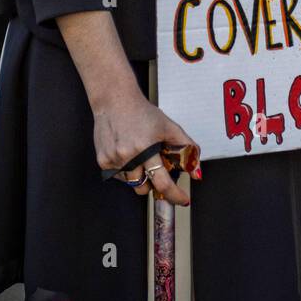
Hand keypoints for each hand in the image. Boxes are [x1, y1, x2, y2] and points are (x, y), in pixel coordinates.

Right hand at [93, 90, 195, 205]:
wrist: (115, 100)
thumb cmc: (143, 113)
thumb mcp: (169, 127)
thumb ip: (187, 148)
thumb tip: (197, 173)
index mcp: (147, 148)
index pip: (163, 182)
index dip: (174, 195)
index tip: (183, 200)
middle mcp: (129, 156)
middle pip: (144, 189)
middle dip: (152, 185)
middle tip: (155, 170)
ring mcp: (114, 160)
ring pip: (131, 184)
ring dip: (139, 176)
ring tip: (140, 157)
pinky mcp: (103, 161)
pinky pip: (119, 177)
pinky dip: (126, 170)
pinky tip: (127, 153)